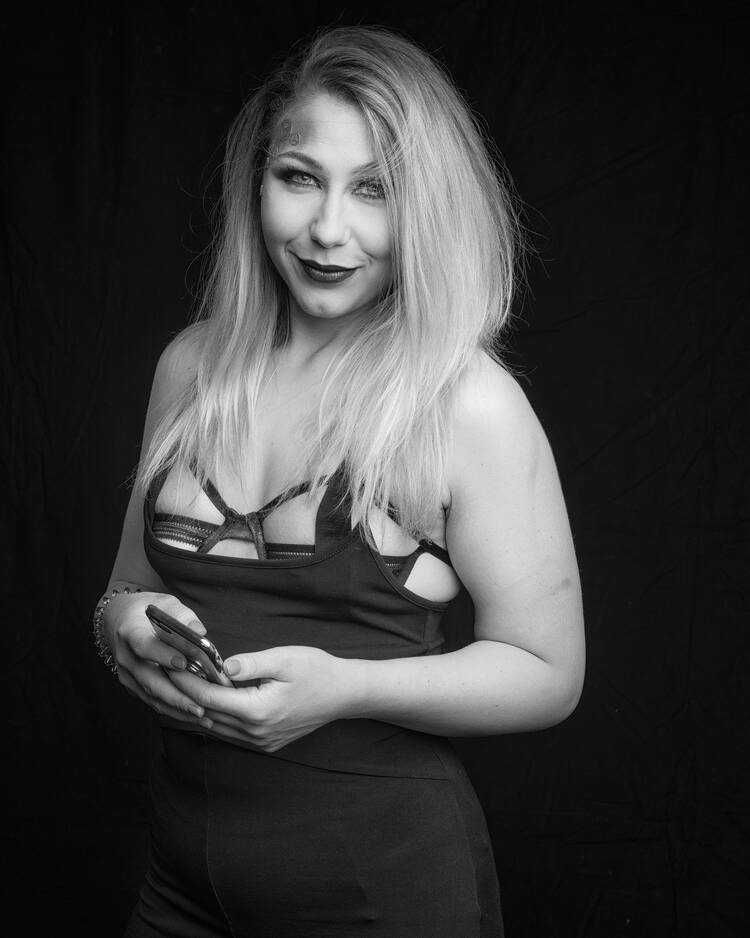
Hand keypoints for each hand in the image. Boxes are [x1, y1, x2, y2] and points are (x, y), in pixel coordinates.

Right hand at [104, 591, 214, 728]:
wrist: (118, 619)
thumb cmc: (146, 610)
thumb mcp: (165, 603)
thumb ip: (183, 616)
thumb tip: (201, 632)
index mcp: (130, 631)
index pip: (144, 645)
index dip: (162, 655)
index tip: (182, 663)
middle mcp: (125, 656)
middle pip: (150, 680)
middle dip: (176, 696)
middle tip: (201, 706)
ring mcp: (127, 674)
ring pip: (152, 696)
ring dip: (177, 709)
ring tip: (203, 716)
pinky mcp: (131, 686)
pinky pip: (151, 701)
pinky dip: (172, 710)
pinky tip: (192, 715)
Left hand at [167, 645, 357, 751]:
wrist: (344, 694)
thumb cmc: (317, 671)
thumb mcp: (285, 659)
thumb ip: (251, 663)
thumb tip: (222, 664)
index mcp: (258, 711)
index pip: (209, 697)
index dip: (186, 681)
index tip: (170, 665)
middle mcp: (255, 732)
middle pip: (207, 714)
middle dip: (184, 694)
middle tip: (165, 673)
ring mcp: (260, 741)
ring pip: (215, 727)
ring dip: (196, 707)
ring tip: (178, 686)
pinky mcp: (265, 743)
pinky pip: (229, 732)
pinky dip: (213, 716)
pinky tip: (205, 701)